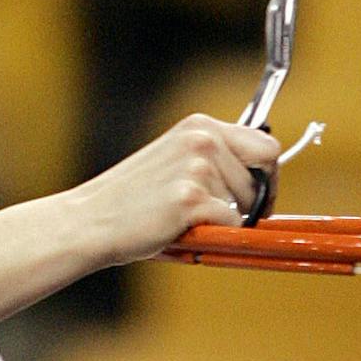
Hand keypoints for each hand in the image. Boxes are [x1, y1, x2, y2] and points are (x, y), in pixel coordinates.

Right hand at [64, 114, 283, 269]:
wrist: (92, 220)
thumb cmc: (134, 198)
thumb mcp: (176, 160)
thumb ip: (215, 158)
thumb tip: (264, 180)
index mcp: (199, 125)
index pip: (266, 144)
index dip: (268, 175)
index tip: (258, 196)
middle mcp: (201, 139)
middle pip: (265, 175)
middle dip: (255, 201)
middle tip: (227, 216)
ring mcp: (196, 168)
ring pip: (247, 204)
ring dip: (225, 218)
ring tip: (185, 217)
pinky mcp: (190, 199)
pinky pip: (231, 226)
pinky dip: (213, 235)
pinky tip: (180, 227)